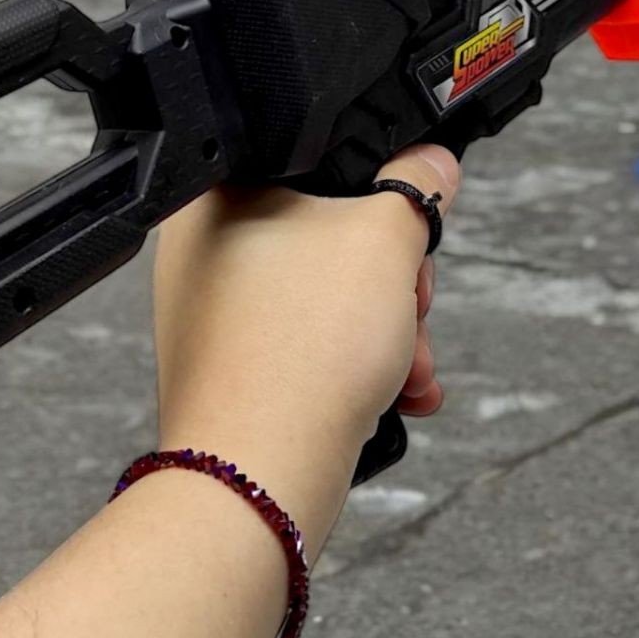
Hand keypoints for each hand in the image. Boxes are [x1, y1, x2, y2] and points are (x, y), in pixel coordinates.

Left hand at [153, 145, 460, 552]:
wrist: (260, 476)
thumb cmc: (301, 350)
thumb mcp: (385, 239)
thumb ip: (416, 187)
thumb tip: (432, 164)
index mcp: (221, 193)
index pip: (320, 161)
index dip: (380, 191)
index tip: (414, 225)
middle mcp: (206, 249)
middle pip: (334, 236)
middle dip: (397, 280)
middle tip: (413, 300)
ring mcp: (218, 312)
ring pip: (329, 295)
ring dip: (391, 327)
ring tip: (410, 362)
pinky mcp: (236, 366)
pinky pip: (311, 343)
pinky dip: (360, 362)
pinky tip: (398, 390)